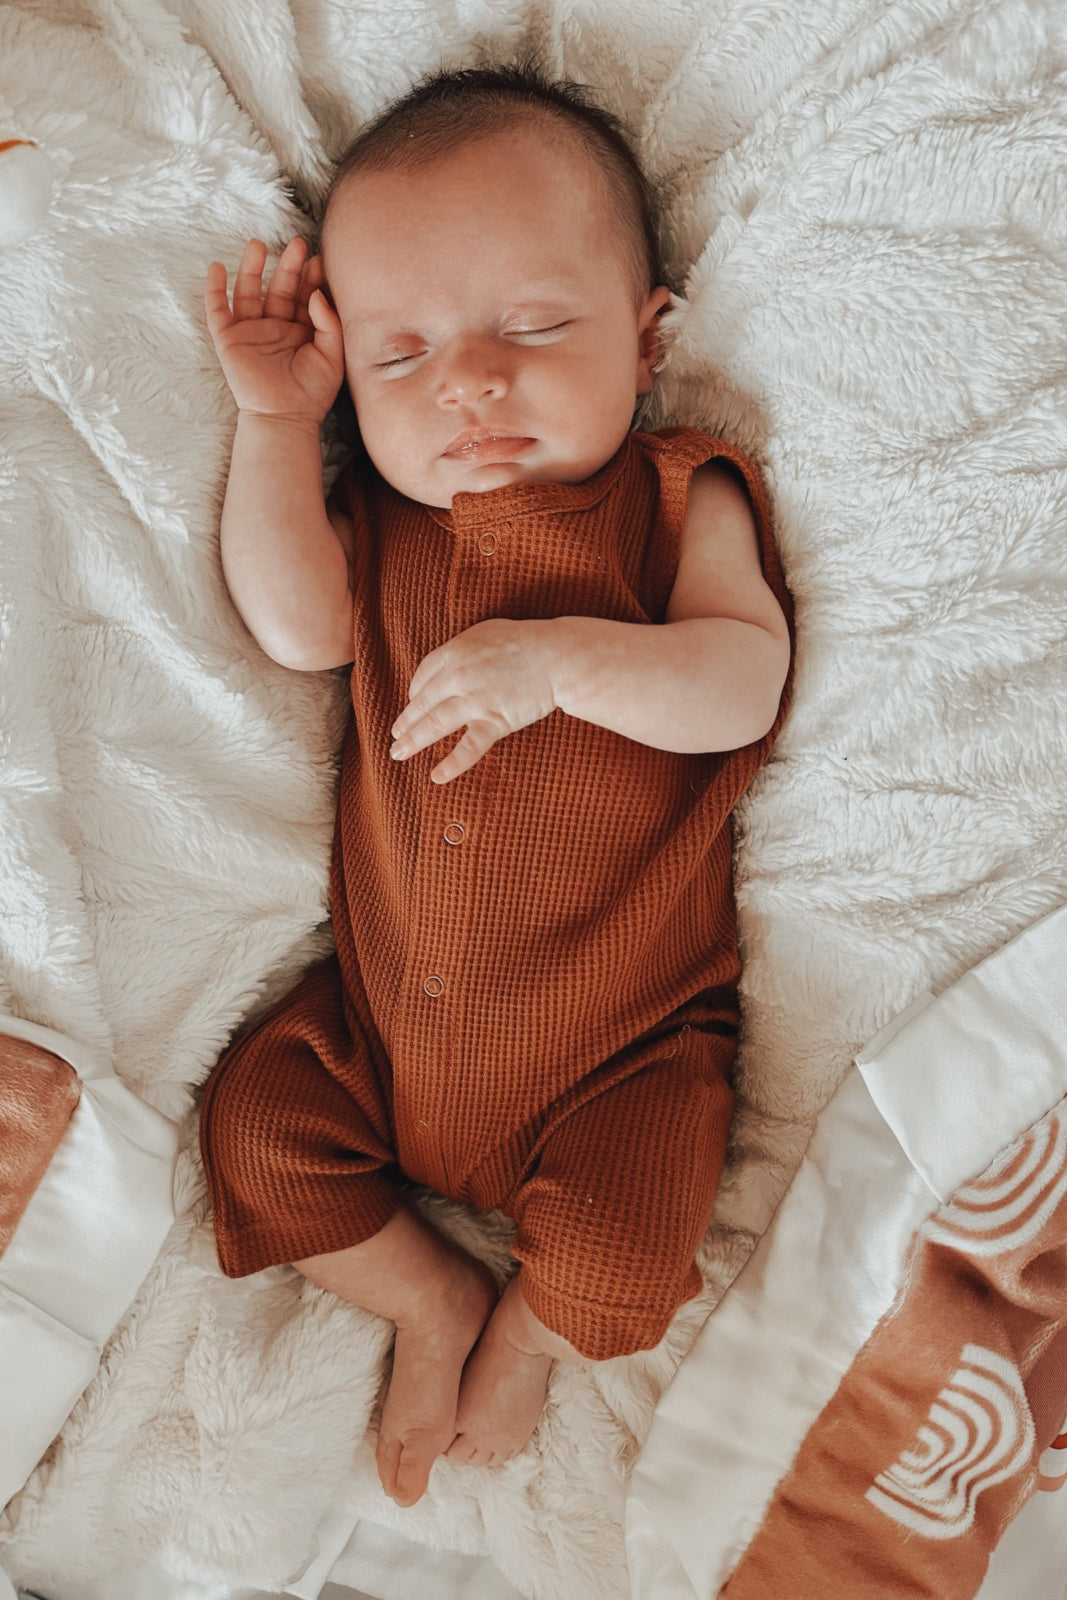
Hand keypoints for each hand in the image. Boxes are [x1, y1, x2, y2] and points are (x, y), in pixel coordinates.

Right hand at [204, 236, 344, 423]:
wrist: (285, 418)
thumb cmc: (313, 393)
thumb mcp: (333, 355)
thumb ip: (329, 323)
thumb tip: (315, 293)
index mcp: (302, 330)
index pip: (304, 296)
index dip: (311, 278)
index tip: (320, 261)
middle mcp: (276, 327)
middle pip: (279, 288)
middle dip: (288, 266)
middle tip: (298, 244)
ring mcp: (252, 332)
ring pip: (249, 292)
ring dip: (251, 267)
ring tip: (258, 244)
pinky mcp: (229, 340)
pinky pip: (218, 311)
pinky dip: (214, 290)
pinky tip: (216, 268)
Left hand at [390, 619, 559, 783]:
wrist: (557, 656)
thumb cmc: (524, 641)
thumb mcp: (484, 633)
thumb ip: (460, 650)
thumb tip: (443, 668)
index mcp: (454, 652)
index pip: (422, 677)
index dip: (414, 693)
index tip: (413, 705)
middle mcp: (458, 676)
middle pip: (422, 703)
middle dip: (405, 722)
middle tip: (394, 736)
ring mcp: (475, 700)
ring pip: (435, 724)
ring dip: (413, 741)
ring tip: (398, 753)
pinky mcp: (495, 721)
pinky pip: (468, 747)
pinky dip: (452, 764)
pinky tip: (436, 776)